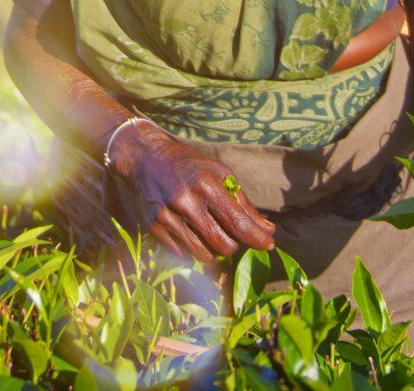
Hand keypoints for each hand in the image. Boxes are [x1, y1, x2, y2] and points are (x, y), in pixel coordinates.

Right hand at [110, 121, 276, 261]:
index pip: (238, 223)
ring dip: (214, 250)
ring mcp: (167, 217)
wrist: (145, 159)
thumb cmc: (189, 165)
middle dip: (234, 244)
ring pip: (204, 255)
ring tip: (212, 233)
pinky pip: (183, 254)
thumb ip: (244, 204)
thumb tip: (268, 230)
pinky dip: (194, 249)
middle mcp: (186, 203)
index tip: (268, 244)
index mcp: (207, 186)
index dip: (257, 238)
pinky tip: (193, 233)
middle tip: (231, 233)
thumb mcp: (220, 174)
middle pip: (223, 245)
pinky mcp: (154, 228)